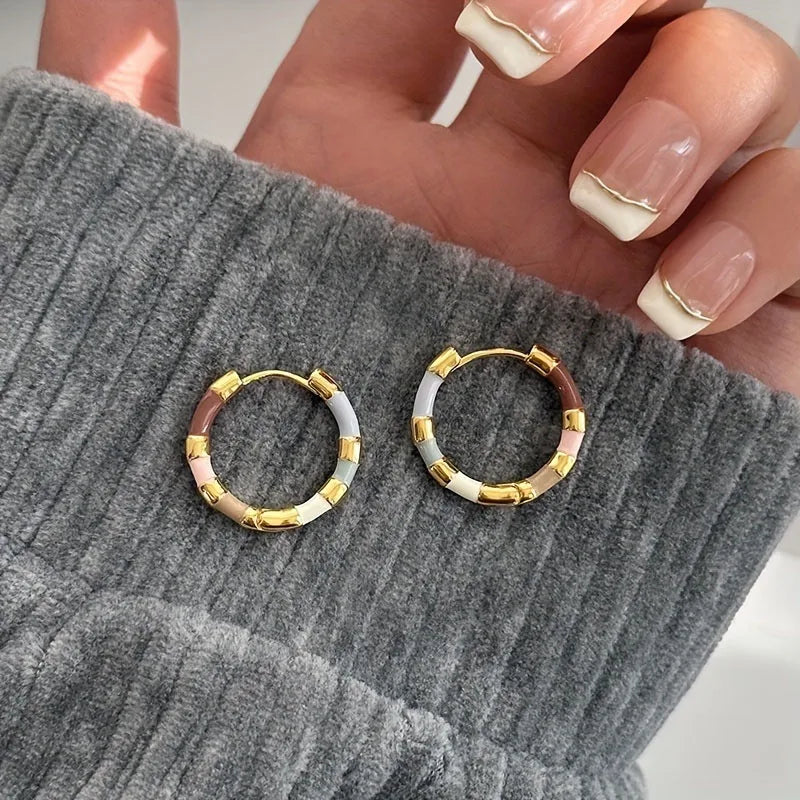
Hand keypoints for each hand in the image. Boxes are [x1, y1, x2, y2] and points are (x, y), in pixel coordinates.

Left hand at [38, 0, 799, 393]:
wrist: (331, 600)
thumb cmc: (255, 432)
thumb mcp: (168, 243)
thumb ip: (121, 92)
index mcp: (406, 149)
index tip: (468, 7)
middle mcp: (533, 189)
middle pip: (642, 12)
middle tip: (527, 45)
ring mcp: (636, 259)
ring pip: (749, 98)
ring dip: (705, 103)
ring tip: (613, 196)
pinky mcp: (716, 349)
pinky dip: (774, 235)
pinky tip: (680, 296)